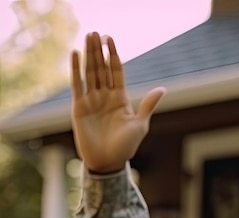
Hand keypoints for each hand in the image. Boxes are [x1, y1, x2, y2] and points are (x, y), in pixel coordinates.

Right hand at [70, 32, 165, 172]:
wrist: (108, 162)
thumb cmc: (126, 147)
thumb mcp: (139, 124)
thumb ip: (148, 105)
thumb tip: (162, 88)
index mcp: (120, 98)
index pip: (116, 71)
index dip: (113, 55)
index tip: (110, 39)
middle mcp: (105, 96)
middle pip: (101, 68)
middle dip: (98, 50)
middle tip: (96, 32)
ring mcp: (91, 101)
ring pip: (89, 73)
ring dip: (88, 55)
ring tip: (86, 37)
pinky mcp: (79, 107)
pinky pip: (77, 85)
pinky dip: (76, 70)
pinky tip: (75, 54)